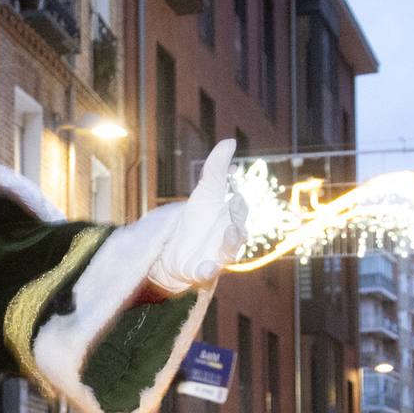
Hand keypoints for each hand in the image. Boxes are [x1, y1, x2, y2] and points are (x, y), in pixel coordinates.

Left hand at [151, 139, 245, 290]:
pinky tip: (206, 266)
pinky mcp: (200, 270)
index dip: (237, 202)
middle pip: (238, 229)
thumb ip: (216, 167)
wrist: (175, 247)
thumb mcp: (204, 190)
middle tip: (233, 204)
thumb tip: (230, 141)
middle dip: (237, 218)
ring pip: (228, 251)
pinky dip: (208, 270)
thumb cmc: (197, 218)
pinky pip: (207, 272)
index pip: (238, 208)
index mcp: (231, 217)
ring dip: (231, 242)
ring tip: (231, 232)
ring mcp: (216, 255)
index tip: (233, 192)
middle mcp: (229, 238)